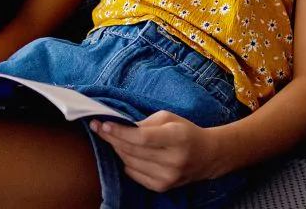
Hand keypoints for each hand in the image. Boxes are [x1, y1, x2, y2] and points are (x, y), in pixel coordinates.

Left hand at [90, 111, 221, 191]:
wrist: (207, 156)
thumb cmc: (185, 131)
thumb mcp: (169, 118)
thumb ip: (145, 123)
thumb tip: (120, 127)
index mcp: (177, 138)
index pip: (142, 137)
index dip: (120, 132)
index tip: (103, 124)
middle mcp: (173, 160)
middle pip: (133, 151)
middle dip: (112, 138)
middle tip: (98, 128)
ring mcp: (167, 177)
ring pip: (130, 163)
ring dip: (117, 149)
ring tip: (111, 138)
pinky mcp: (162, 187)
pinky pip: (134, 174)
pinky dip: (126, 162)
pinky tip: (125, 152)